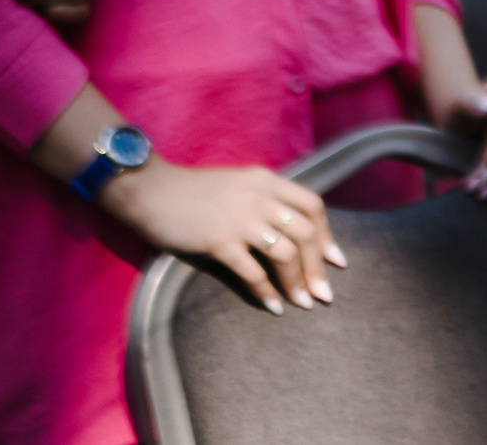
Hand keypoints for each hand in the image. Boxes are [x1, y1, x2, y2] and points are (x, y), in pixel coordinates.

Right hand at [98, 160, 341, 315]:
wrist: (150, 190)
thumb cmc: (192, 191)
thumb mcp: (237, 185)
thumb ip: (263, 201)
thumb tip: (288, 233)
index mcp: (267, 181)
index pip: (312, 206)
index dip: (327, 236)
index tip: (336, 261)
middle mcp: (260, 197)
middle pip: (305, 233)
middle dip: (318, 267)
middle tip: (323, 294)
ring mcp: (240, 219)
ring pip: (285, 253)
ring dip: (297, 283)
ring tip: (302, 304)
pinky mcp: (218, 241)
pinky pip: (253, 271)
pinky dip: (266, 292)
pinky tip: (272, 306)